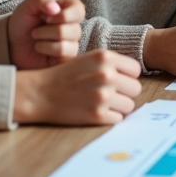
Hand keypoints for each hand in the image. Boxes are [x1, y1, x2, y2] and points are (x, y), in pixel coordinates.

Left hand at [8, 0, 85, 69]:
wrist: (12, 44)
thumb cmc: (23, 22)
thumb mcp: (27, 5)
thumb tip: (55, 9)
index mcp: (68, 9)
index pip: (79, 9)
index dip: (64, 15)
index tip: (47, 17)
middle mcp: (73, 26)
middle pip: (74, 28)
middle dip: (48, 29)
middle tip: (36, 29)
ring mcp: (71, 43)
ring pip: (68, 41)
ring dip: (45, 38)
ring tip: (36, 38)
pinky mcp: (67, 57)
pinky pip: (65, 53)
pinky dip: (47, 49)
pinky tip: (40, 48)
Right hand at [13, 49, 141, 124]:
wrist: (39, 93)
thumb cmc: (65, 76)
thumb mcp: (89, 59)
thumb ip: (112, 65)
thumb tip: (134, 79)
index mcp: (105, 57)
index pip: (136, 70)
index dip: (128, 77)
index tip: (118, 81)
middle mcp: (106, 75)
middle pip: (135, 89)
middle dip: (124, 93)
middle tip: (110, 95)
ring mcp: (102, 95)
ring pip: (129, 105)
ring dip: (118, 107)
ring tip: (102, 104)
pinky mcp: (97, 115)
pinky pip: (118, 119)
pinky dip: (109, 118)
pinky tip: (95, 112)